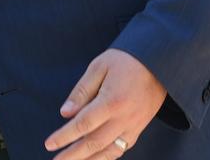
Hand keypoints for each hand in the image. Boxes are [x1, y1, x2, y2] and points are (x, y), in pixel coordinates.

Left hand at [44, 49, 166, 158]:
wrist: (160, 62)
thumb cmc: (127, 60)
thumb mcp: (99, 66)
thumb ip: (81, 91)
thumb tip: (66, 113)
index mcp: (112, 101)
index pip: (83, 125)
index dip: (64, 136)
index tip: (49, 144)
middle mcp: (123, 118)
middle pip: (93, 143)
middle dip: (73, 155)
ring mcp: (133, 126)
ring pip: (108, 151)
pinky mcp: (139, 128)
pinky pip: (121, 149)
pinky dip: (107, 157)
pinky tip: (95, 159)